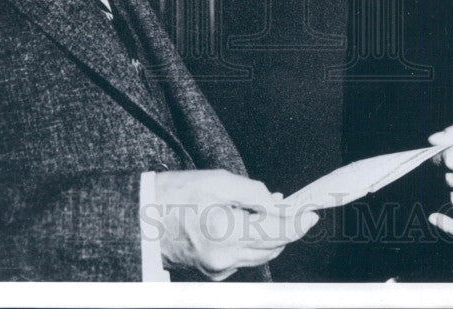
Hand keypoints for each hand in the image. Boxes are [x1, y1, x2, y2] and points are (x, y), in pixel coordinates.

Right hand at [152, 169, 317, 279]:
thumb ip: (252, 192)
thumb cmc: (174, 196)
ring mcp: (218, 268)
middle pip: (272, 247)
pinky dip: (252, 241)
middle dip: (286, 228)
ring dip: (271, 235)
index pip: (275, 233)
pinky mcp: (214, 271)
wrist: (140, 219)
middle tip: (296, 209)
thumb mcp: (217, 181)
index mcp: (224, 232)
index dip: (298, 223)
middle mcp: (223, 257)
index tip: (312, 214)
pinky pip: (244, 257)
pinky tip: (248, 223)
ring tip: (268, 211)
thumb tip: (276, 203)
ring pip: (260, 254)